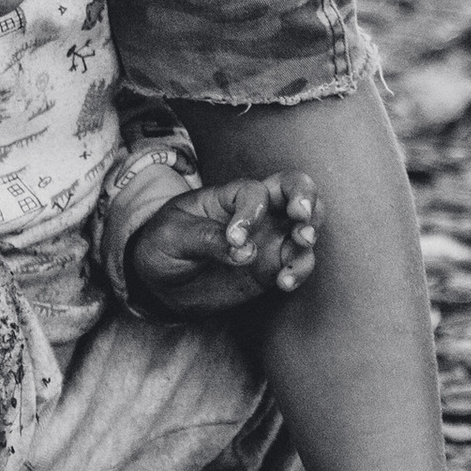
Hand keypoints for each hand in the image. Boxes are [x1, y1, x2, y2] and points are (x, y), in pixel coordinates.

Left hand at [124, 171, 318, 317]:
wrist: (160, 282)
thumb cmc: (164, 245)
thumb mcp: (173, 236)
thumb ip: (207, 239)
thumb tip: (245, 251)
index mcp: (228, 196)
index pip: (252, 192)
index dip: (250, 212)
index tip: (235, 240)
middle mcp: (255, 212)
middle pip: (293, 188)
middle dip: (305, 197)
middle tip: (301, 218)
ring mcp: (267, 239)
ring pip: (306, 224)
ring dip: (309, 233)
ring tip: (300, 246)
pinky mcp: (271, 268)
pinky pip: (298, 263)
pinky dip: (300, 269)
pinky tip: (285, 282)